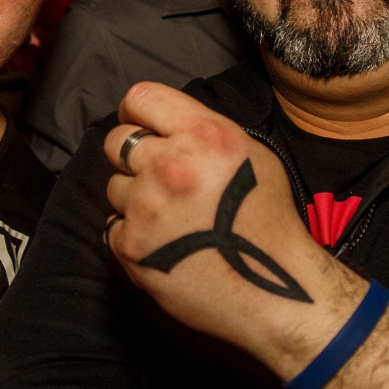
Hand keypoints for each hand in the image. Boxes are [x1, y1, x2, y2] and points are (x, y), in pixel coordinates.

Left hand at [103, 83, 363, 378]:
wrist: (274, 291)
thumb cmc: (270, 222)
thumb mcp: (251, 154)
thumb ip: (203, 130)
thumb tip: (162, 125)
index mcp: (204, 136)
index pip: (140, 97)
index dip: (137, 112)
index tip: (142, 126)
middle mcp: (170, 166)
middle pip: (116, 141)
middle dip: (134, 156)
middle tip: (161, 178)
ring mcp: (146, 208)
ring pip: (114, 186)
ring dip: (135, 198)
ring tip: (172, 218)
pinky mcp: (131, 246)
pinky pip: (114, 225)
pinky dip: (134, 233)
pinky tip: (166, 243)